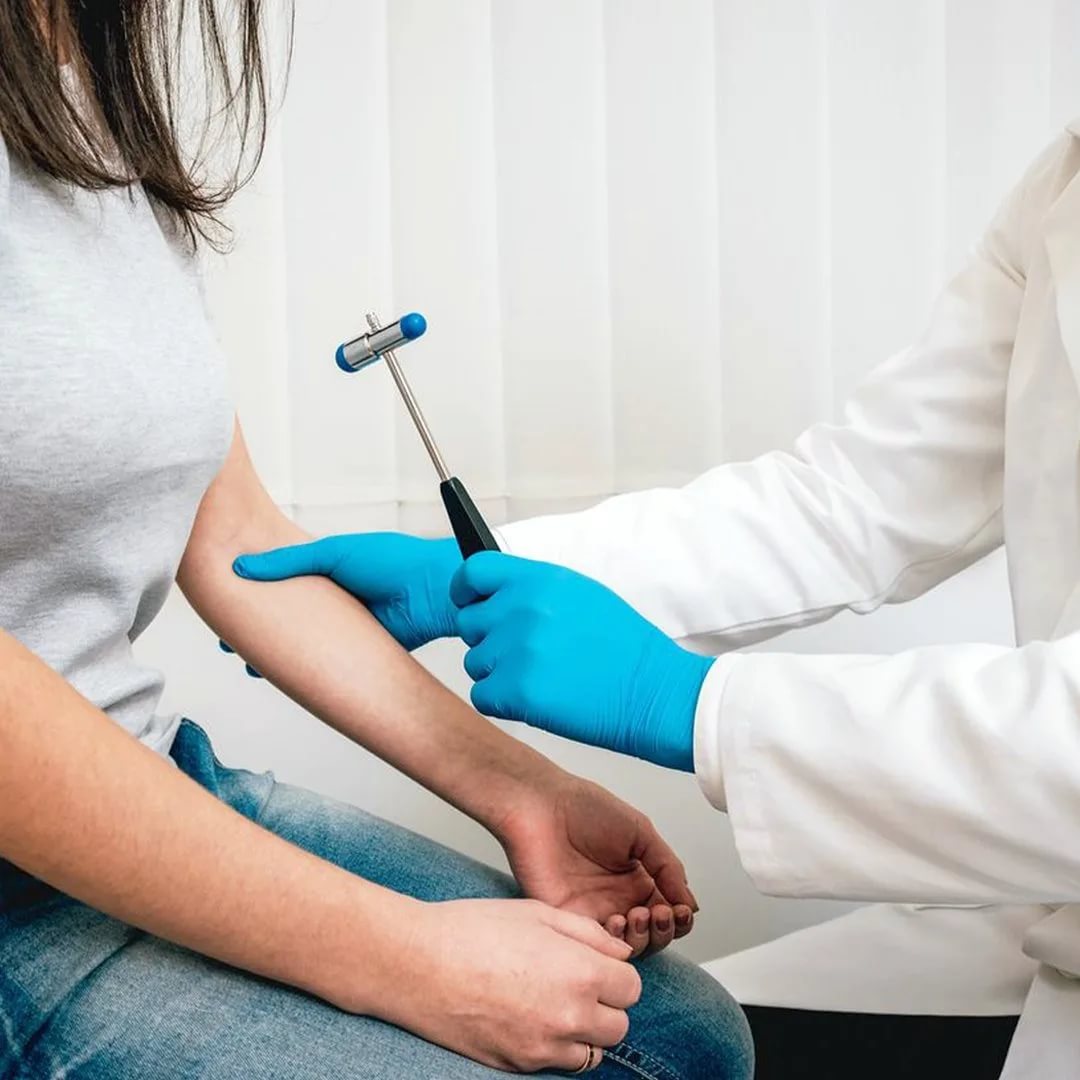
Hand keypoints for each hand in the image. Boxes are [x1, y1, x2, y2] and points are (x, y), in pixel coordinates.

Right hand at [233, 533, 460, 650]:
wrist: (434, 590)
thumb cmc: (394, 560)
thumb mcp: (334, 552)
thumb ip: (290, 561)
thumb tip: (243, 567)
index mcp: (325, 570)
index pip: (279, 583)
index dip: (251, 594)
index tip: (223, 607)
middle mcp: (331, 599)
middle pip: (285, 616)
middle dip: (256, 630)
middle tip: (228, 644)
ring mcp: (343, 626)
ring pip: (300, 643)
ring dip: (275, 653)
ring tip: (248, 663)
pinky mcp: (356, 650)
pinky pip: (323, 662)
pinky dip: (302, 669)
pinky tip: (281, 675)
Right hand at [375, 898, 640, 1073]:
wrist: (418, 964)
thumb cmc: (472, 930)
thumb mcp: (537, 912)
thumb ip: (589, 933)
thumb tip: (620, 952)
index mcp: (580, 971)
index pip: (631, 988)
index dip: (615, 973)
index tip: (596, 964)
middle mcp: (570, 1015)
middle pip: (619, 1025)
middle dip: (606, 1005)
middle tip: (577, 983)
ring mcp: (544, 1046)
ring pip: (593, 1054)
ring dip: (585, 1032)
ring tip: (554, 1004)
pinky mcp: (519, 1065)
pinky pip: (558, 1066)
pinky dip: (556, 1048)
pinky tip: (532, 1020)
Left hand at [451, 554, 713, 770]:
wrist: (654, 691)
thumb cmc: (624, 648)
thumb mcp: (581, 595)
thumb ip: (535, 590)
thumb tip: (496, 594)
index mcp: (539, 579)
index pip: (472, 571)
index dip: (465, 590)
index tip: (469, 603)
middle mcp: (523, 608)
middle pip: (468, 623)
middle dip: (489, 641)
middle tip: (528, 656)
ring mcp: (516, 649)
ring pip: (475, 663)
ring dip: (499, 675)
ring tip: (544, 678)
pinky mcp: (515, 691)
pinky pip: (482, 696)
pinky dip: (504, 704)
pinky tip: (540, 700)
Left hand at [498, 772, 698, 956]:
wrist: (543, 807)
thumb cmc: (586, 809)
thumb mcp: (640, 832)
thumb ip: (668, 868)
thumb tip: (692, 904)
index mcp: (637, 879)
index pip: (668, 912)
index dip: (679, 917)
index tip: (680, 909)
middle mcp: (618, 899)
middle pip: (652, 935)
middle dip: (664, 930)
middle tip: (661, 912)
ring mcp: (595, 912)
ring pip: (629, 947)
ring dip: (643, 938)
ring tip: (639, 914)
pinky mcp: (571, 922)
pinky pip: (598, 948)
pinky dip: (615, 943)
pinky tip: (618, 920)